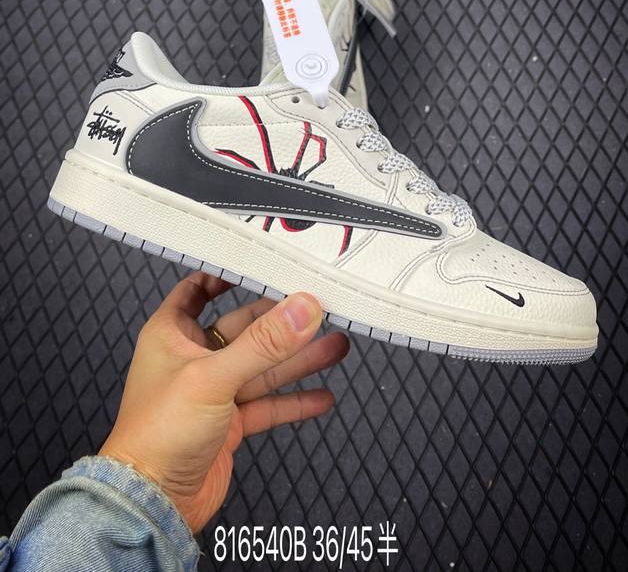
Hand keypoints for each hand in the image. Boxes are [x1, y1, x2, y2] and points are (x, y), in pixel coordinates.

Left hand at [99, 272, 348, 531]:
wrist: (151, 504)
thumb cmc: (155, 436)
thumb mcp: (213, 377)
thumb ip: (263, 343)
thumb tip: (301, 309)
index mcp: (172, 334)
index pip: (199, 289)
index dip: (228, 274)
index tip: (262, 264)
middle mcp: (193, 359)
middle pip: (245, 328)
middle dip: (283, 321)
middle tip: (319, 310)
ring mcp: (214, 392)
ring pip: (263, 367)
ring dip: (298, 358)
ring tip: (335, 345)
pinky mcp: (229, 424)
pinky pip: (268, 404)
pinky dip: (294, 400)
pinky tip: (321, 395)